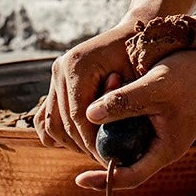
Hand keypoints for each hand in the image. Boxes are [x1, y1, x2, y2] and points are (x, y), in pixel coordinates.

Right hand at [33, 24, 137, 160]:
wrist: (138, 32)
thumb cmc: (146, 56)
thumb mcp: (141, 79)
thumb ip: (123, 102)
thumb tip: (106, 131)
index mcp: (79, 66)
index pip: (79, 118)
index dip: (93, 143)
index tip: (109, 160)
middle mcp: (61, 68)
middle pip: (62, 123)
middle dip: (83, 147)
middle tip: (104, 162)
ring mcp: (56, 74)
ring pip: (51, 123)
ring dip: (71, 143)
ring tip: (95, 154)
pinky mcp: (58, 81)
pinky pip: (48, 115)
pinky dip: (61, 133)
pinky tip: (82, 144)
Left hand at [74, 44, 195, 189]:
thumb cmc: (194, 76)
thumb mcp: (156, 86)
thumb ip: (123, 101)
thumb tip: (87, 114)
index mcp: (165, 150)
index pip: (130, 177)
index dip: (104, 181)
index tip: (79, 179)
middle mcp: (162, 148)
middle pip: (123, 162)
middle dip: (99, 146)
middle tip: (79, 125)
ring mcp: (162, 136)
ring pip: (125, 144)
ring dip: (107, 129)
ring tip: (91, 104)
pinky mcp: (161, 122)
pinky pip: (132, 129)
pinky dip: (117, 118)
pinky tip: (105, 99)